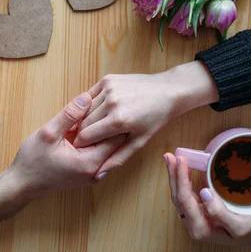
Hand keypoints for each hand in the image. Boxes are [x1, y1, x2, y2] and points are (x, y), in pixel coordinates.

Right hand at [8, 93, 125, 197]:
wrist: (21, 184)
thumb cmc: (32, 161)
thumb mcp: (48, 133)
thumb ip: (69, 115)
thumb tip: (87, 97)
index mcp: (90, 162)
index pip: (117, 136)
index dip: (115, 117)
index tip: (113, 101)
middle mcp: (96, 171)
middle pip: (114, 142)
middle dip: (110, 123)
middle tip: (108, 103)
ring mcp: (92, 174)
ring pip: (106, 147)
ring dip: (101, 130)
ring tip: (97, 112)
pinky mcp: (86, 173)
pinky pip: (97, 152)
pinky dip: (94, 139)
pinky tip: (85, 126)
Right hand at [73, 61, 218, 177]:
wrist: (168, 90)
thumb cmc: (156, 118)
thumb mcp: (139, 141)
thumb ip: (118, 157)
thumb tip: (100, 172)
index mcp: (118, 120)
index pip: (86, 137)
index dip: (82, 145)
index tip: (83, 149)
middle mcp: (111, 103)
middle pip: (83, 123)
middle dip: (83, 133)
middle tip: (89, 138)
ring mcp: (108, 89)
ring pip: (85, 109)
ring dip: (86, 119)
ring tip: (97, 125)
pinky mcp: (108, 79)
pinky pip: (90, 96)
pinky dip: (90, 105)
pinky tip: (99, 111)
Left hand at [164, 152, 250, 251]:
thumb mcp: (240, 225)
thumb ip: (220, 213)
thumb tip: (204, 193)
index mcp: (200, 229)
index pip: (185, 200)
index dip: (181, 179)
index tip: (181, 160)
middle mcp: (194, 224)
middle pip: (178, 197)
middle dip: (173, 175)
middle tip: (169, 155)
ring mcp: (197, 217)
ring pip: (181, 194)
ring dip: (175, 176)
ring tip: (171, 158)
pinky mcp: (201, 210)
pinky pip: (188, 193)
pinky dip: (184, 180)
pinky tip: (183, 168)